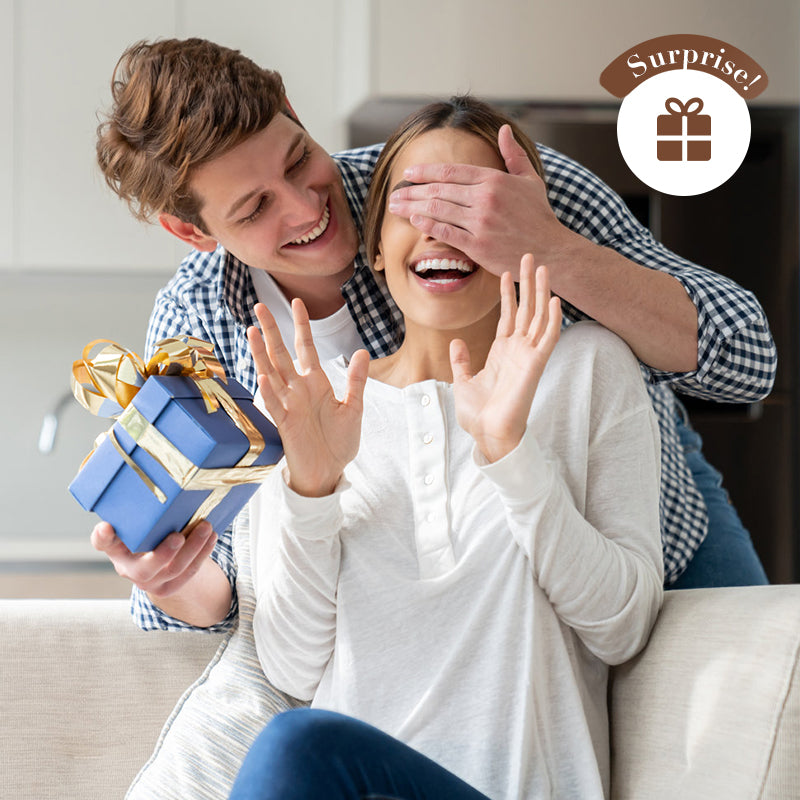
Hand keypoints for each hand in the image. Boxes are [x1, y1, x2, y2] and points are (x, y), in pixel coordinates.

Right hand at [91, 519, 216, 596]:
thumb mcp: (137, 524)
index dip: (103, 537)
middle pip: (143, 569)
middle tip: (177, 536)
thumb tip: (158, 473)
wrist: (157, 566)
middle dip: (163, 553)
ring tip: (206, 527)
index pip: (104, 543)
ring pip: (173, 570)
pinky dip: (202, 554)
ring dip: (193, 548)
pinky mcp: (170, 587)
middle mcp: (128, 569)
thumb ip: (140, 511)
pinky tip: (211, 538)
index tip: (105, 526)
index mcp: (115, 550)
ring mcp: (150, 581)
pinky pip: (189, 573)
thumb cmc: (146, 535)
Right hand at [247, 300, 369, 496]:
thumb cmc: (338, 443)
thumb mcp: (353, 407)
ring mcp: (288, 405)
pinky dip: (267, 392)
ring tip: (252, 330)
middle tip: (260, 305)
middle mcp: (298, 390)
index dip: (301, 326)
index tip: (297, 303)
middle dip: (271, 330)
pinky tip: (262, 376)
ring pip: (271, 373)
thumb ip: (356, 380)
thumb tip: (361, 351)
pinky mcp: (284, 424)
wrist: (329, 472)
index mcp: (315, 383)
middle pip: (281, 354)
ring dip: (261, 353)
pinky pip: (273, 405)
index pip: (306, 348)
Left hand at [388, 125, 571, 275]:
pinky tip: (414, 220)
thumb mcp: (530, 180)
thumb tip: (504, 130)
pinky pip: (446, 232)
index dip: (425, 172)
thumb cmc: (539, 216)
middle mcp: (485, 198)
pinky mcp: (478, 245)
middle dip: (412, 191)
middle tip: (394, 193)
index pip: (451, 172)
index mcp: (494, 180)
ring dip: (412, 207)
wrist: (550, 250)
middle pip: (439, 190)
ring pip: (438, 209)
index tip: (408, 173)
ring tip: (395, 206)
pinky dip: (427, 224)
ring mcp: (480, 222)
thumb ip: (514, 155)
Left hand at [450, 256, 561, 462]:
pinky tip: (554, 299)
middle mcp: (517, 350)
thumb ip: (461, 361)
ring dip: (541, 292)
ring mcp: (528, 356)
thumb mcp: (462, 381)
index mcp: (501, 352)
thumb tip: (457, 342)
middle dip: (527, 283)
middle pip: (526, 309)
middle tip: (530, 256)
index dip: (508, 293)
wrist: (487, 433)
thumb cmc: (478, 414)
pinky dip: (552, 319)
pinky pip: (548, 338)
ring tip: (543, 267)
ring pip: (538, 317)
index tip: (506, 271)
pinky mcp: (535, 365)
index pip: (508, 316)